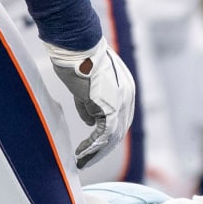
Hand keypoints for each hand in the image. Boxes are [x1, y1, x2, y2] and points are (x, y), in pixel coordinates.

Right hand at [43, 37, 134, 168]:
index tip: (92, 147)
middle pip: (118, 131)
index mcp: (123, 90)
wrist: (76, 41)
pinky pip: (103, 134)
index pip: (118, 120)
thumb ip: (88, 103)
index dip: (105, 136)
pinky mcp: (110, 107)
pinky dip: (92, 147)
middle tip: (87, 161)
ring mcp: (121, 103)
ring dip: (95, 152)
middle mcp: (127, 98)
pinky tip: (81, 155)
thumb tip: (88, 121)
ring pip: (111, 137)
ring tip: (82, 162)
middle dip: (101, 149)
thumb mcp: (84, 83)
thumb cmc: (75, 55)